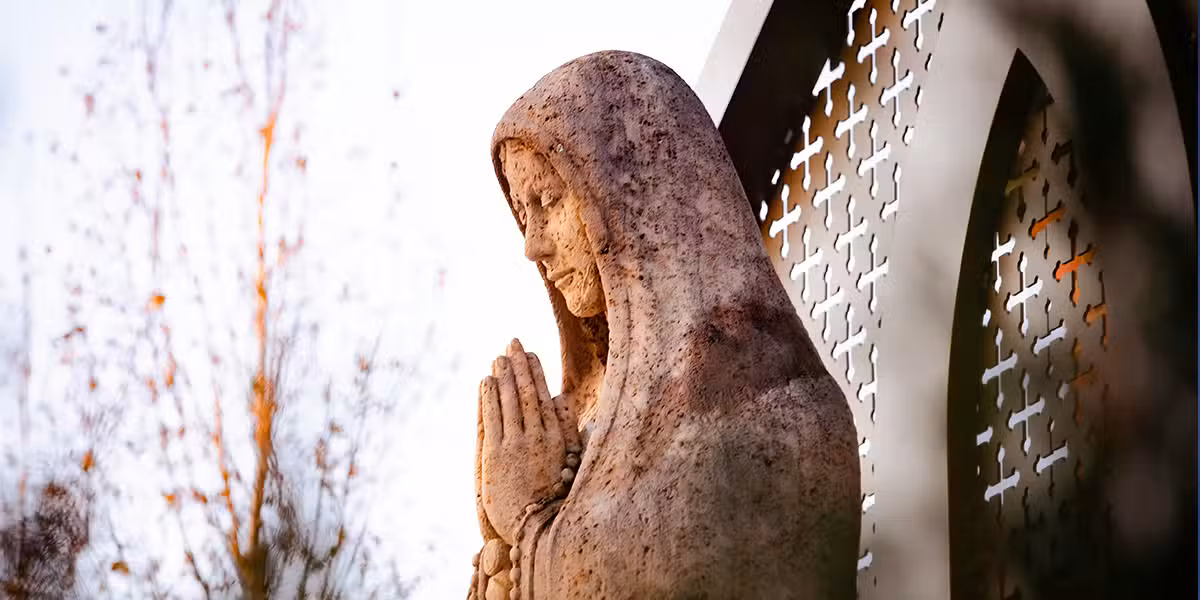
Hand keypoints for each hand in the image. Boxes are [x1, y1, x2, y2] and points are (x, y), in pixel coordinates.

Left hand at [479, 339, 578, 542]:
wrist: (536, 528)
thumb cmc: (554, 499)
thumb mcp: (569, 460)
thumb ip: (567, 427)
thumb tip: (561, 398)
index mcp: (558, 439)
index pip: (545, 397)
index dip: (536, 373)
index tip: (530, 355)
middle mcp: (538, 438)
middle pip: (527, 393)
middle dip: (519, 366)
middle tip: (512, 343)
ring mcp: (516, 445)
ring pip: (510, 402)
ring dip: (503, 376)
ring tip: (498, 357)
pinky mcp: (496, 455)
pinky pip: (492, 418)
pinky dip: (489, 397)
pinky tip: (486, 381)